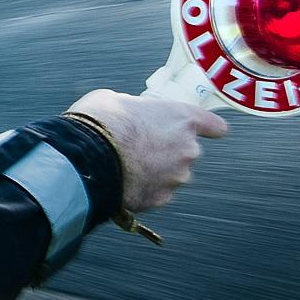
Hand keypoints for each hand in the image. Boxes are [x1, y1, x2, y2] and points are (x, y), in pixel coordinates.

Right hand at [68, 89, 227, 212]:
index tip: (206, 130)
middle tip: (139, 146)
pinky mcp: (159, 199)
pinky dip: (142, 188)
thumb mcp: (117, 100)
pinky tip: (121, 181)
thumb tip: (129, 114)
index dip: (208, 128)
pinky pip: (155, 193)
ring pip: (171, 175)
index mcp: (182, 119)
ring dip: (155, 171)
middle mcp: (187, 150)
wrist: (85, 159)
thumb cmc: (101, 122)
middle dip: (167, 150)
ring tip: (125, 165)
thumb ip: (136, 109)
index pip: (214, 125)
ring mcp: (175, 178)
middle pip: (187, 152)